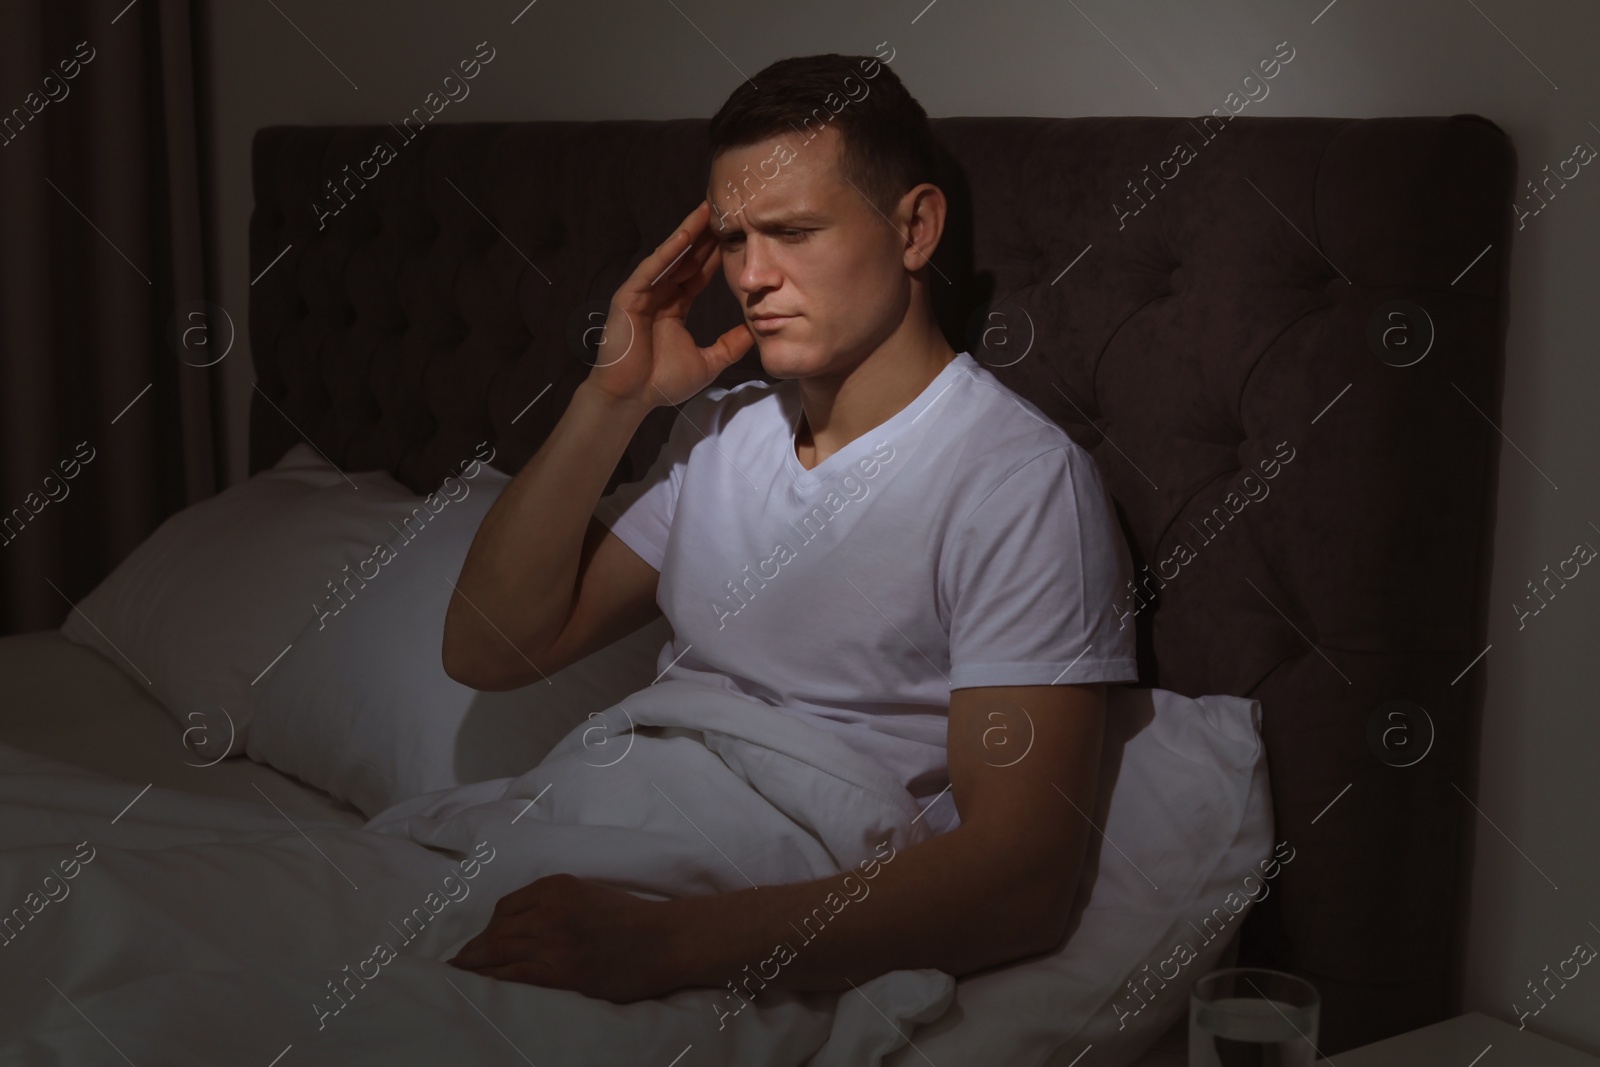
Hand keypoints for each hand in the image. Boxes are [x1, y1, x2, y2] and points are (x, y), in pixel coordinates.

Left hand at [447, 873, 687, 1002]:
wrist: (666, 940)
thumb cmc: (632, 919)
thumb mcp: (589, 895)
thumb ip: (555, 903)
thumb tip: (520, 926)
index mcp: (558, 886)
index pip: (507, 907)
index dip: (490, 928)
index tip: (482, 941)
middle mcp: (551, 909)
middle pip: (498, 930)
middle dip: (476, 949)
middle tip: (459, 962)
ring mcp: (555, 941)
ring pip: (500, 952)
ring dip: (475, 965)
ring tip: (460, 974)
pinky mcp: (562, 971)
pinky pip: (514, 975)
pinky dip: (491, 979)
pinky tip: (481, 984)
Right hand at [586, 200, 754, 411]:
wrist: (631, 399)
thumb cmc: (661, 383)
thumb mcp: (708, 362)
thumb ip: (730, 345)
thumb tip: (756, 331)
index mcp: (674, 307)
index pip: (699, 274)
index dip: (716, 254)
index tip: (737, 235)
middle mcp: (658, 295)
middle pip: (686, 258)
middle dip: (705, 234)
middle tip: (726, 208)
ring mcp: (642, 294)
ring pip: (669, 257)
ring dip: (688, 233)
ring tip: (707, 210)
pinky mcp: (629, 297)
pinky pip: (651, 269)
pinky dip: (667, 252)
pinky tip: (685, 235)